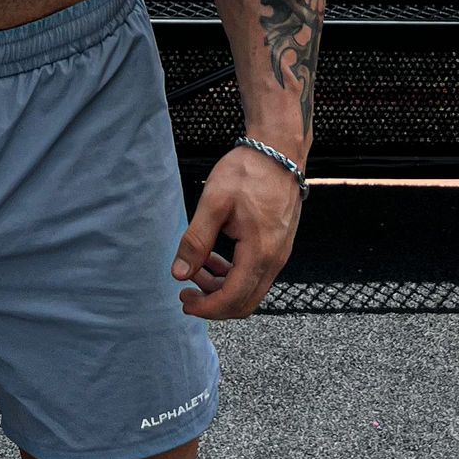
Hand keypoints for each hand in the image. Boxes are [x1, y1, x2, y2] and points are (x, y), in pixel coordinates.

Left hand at [171, 145, 303, 319]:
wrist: (279, 151)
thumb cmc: (248, 172)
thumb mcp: (214, 203)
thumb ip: (196, 241)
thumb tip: (179, 273)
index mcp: (259, 253)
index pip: (233, 299)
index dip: (206, 308)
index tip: (183, 300)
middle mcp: (275, 260)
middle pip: (244, 303)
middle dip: (212, 303)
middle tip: (186, 291)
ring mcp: (279, 254)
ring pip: (250, 290)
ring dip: (221, 287)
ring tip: (196, 268)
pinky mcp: (278, 245)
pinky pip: (255, 274)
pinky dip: (233, 274)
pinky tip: (214, 257)